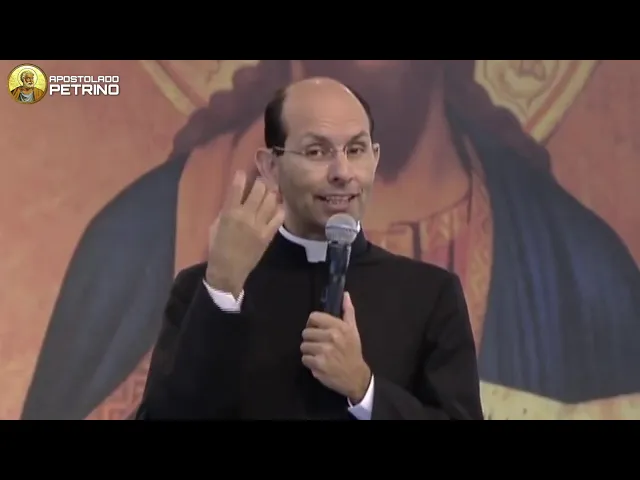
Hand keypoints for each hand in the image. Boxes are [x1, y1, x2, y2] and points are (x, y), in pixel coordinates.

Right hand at [206, 170, 284, 296]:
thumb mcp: (215, 226)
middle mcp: (246, 216)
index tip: (242, 172)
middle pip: (258, 191)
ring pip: (270, 201)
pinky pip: (278, 217)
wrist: (228, 270)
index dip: (240, 177)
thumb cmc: (218, 248)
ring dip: (271, 192)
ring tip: (272, 189)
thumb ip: (226, 212)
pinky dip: (280, 209)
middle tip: (262, 180)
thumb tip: (236, 201)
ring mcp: (259, 225)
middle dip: (261, 182)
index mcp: (229, 213)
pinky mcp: (268, 234)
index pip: (236, 189)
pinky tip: (279, 205)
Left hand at [301, 293, 371, 403]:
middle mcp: (331, 337)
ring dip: (309, 351)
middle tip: (319, 344)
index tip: (316, 329)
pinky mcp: (318, 364)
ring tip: (318, 354)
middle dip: (310, 339)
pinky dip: (309, 362)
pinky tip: (318, 363)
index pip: (314, 317)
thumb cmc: (353, 351)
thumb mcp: (353, 330)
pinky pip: (304, 359)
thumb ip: (348, 311)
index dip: (312, 323)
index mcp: (339, 327)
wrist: (355, 376)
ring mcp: (324, 351)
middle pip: (306, 332)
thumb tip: (345, 294)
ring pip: (304, 346)